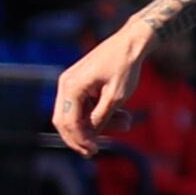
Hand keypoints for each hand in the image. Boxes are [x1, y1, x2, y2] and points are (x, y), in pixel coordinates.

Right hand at [52, 20, 151, 155]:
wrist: (131, 43)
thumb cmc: (125, 66)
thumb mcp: (116, 96)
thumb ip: (100, 117)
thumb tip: (89, 135)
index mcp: (71, 86)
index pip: (68, 122)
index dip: (80, 139)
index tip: (95, 151)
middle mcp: (66, 84)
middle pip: (64, 120)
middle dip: (81, 137)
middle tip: (96, 151)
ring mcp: (71, 82)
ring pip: (76, 114)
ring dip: (97, 124)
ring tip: (126, 123)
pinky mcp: (79, 82)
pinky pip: (83, 105)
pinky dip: (98, 113)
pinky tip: (121, 115)